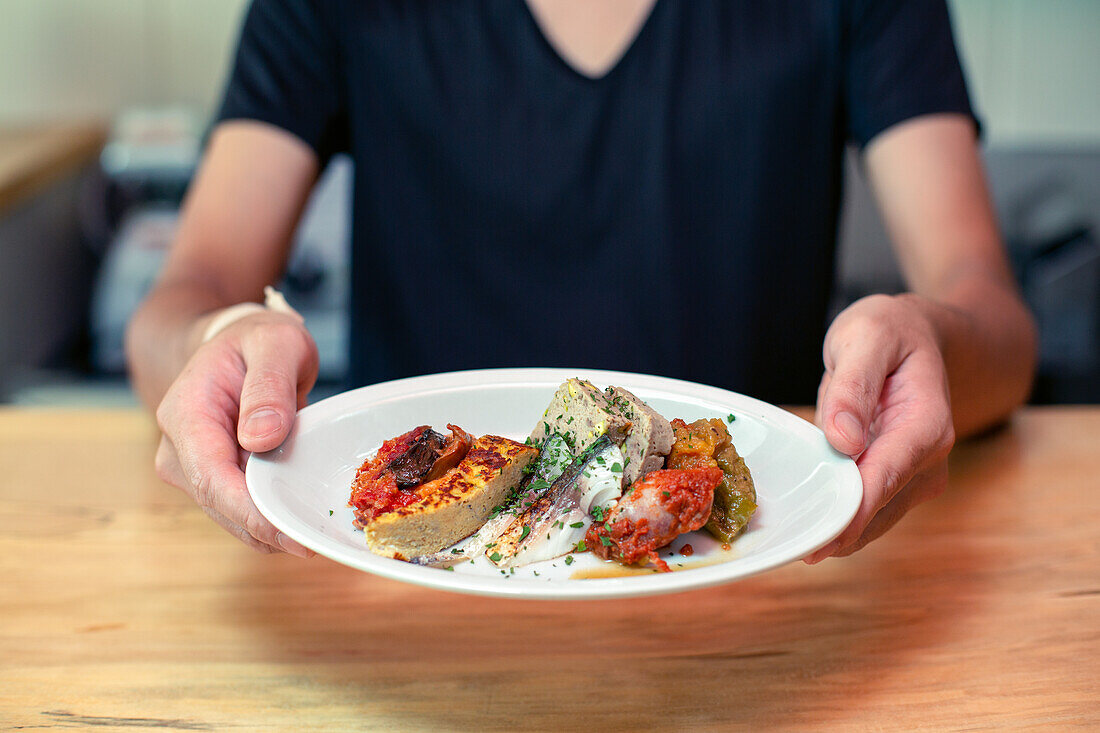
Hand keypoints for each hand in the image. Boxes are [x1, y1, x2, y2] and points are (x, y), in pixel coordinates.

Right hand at [153, 312, 318, 556]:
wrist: (239, 344)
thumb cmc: (257, 340)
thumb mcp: (275, 343)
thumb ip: (269, 385)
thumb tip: (259, 438)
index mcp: (186, 414)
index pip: (211, 479)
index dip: (252, 514)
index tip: (293, 535)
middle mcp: (179, 450)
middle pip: (222, 506)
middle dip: (269, 529)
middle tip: (320, 542)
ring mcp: (192, 469)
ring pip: (232, 517)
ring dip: (273, 528)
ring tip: (320, 532)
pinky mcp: (214, 480)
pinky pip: (243, 510)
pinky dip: (273, 519)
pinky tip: (306, 519)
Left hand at [805, 294, 954, 562]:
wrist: (915, 337)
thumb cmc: (890, 332)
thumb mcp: (866, 337)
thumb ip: (854, 386)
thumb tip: (844, 439)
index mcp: (927, 424)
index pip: (888, 476)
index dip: (855, 509)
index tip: (823, 536)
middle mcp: (929, 458)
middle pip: (881, 507)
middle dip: (840, 530)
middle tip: (796, 549)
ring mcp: (917, 475)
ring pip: (875, 519)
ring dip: (839, 533)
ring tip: (795, 543)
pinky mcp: (898, 482)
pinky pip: (868, 511)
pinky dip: (841, 520)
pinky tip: (810, 526)